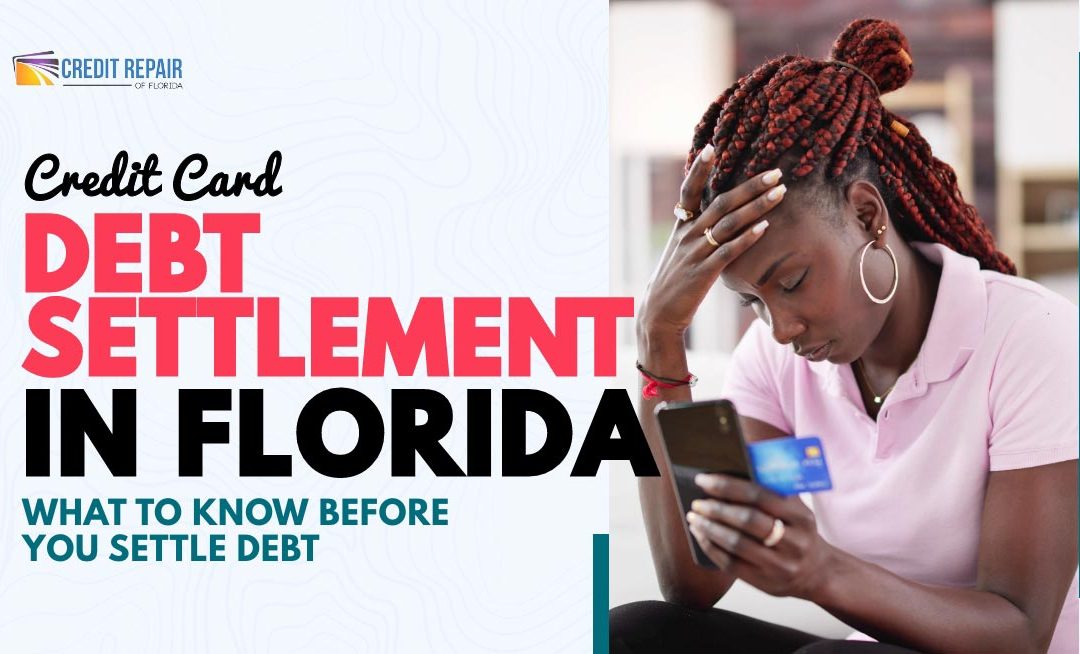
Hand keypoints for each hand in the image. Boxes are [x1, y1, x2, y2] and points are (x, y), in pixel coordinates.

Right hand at [637, 145, 785, 337]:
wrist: (658, 314)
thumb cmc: (676, 282)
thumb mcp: (682, 251)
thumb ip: (698, 232)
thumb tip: (721, 217)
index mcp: (681, 227)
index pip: (688, 192)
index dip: (698, 169)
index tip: (711, 147)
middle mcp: (687, 235)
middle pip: (721, 203)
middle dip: (750, 186)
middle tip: (776, 171)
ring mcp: (695, 253)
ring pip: (728, 223)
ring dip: (756, 205)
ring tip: (781, 192)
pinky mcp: (703, 273)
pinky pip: (728, 251)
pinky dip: (747, 237)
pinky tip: (765, 226)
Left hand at [686, 473, 834, 600]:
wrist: (817, 572)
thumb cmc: (797, 531)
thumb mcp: (796, 509)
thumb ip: (772, 489)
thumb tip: (730, 471)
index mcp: (802, 516)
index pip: (760, 495)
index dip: (728, 486)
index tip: (704, 479)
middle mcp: (794, 542)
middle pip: (748, 520)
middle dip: (717, 509)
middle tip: (697, 502)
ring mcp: (780, 565)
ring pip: (737, 544)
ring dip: (710, 529)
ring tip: (694, 517)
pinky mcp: (766, 582)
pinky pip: (732, 564)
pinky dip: (711, 548)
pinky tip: (701, 536)